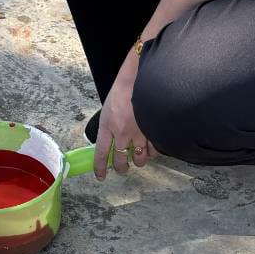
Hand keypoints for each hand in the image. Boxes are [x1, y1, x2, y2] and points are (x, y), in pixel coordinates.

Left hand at [94, 54, 157, 179]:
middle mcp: (122, 132)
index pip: (101, 152)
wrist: (141, 76)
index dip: (100, 167)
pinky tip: (151, 147)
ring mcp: (139, 132)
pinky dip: (153, 152)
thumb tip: (112, 142)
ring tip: (139, 158)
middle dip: (121, 168)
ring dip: (139, 161)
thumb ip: (110, 125)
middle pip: (121, 161)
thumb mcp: (110, 107)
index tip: (101, 176)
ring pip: (140, 158)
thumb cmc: (124, 88)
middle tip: (123, 167)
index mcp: (107, 124)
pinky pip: (154, 150)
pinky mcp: (153, 129)